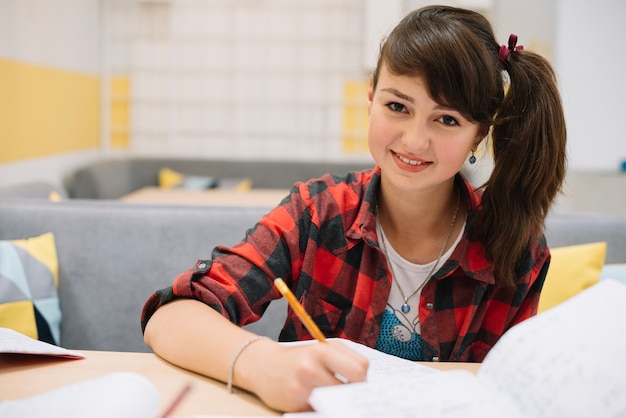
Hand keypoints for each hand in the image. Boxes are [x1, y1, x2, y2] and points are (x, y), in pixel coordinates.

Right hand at [236, 339, 368, 411]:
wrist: (263, 365)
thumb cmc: (298, 358)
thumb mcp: (320, 349)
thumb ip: (344, 359)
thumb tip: (366, 381)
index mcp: (321, 351)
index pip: (360, 368)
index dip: (362, 376)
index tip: (358, 379)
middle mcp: (311, 368)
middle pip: (352, 386)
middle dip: (353, 389)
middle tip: (349, 390)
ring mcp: (302, 388)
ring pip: (338, 400)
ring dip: (338, 399)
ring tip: (331, 393)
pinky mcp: (295, 404)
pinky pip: (321, 408)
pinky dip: (322, 405)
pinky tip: (315, 398)